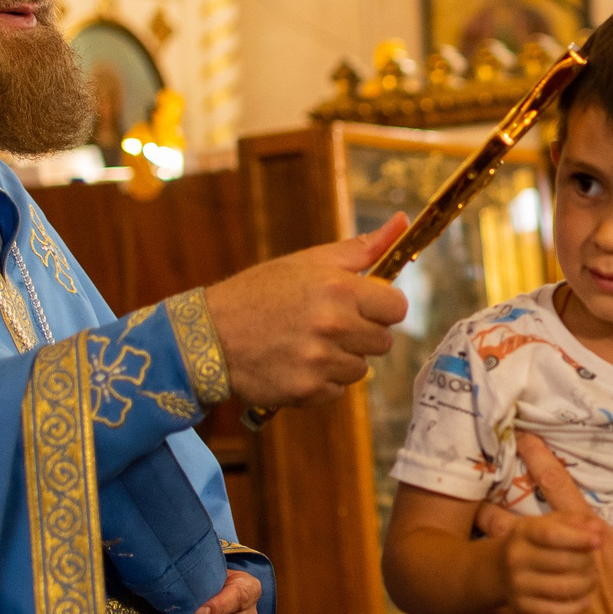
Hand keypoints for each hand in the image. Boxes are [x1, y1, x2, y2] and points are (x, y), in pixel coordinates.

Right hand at [206, 214, 409, 407]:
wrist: (210, 335)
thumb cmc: (260, 293)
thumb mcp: (309, 261)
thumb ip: (362, 248)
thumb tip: (403, 223)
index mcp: (339, 289)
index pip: (396, 307)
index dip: (381, 306)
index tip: (363, 306)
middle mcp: (333, 326)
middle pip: (383, 342)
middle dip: (362, 334)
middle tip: (328, 325)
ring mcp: (320, 361)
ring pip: (360, 369)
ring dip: (341, 359)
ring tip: (307, 344)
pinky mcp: (307, 391)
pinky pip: (337, 391)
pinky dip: (321, 382)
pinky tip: (296, 363)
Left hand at [476, 432, 612, 613]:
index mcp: (585, 534)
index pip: (558, 486)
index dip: (539, 459)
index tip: (522, 438)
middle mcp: (557, 553)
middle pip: (515, 521)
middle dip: (491, 506)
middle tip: (472, 490)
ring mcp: (540, 582)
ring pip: (501, 556)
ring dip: (485, 543)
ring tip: (467, 532)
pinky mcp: (529, 611)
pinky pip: (501, 596)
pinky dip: (487, 590)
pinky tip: (471, 585)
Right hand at [497, 497, 604, 613]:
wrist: (499, 568)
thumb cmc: (534, 541)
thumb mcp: (548, 523)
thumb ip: (575, 522)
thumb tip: (597, 529)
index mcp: (523, 532)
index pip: (552, 534)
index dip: (578, 538)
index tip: (598, 541)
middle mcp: (516, 558)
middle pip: (562, 562)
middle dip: (586, 563)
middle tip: (594, 564)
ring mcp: (517, 585)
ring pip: (561, 588)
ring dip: (585, 584)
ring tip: (592, 579)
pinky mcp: (521, 607)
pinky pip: (553, 612)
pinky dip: (574, 608)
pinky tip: (585, 601)